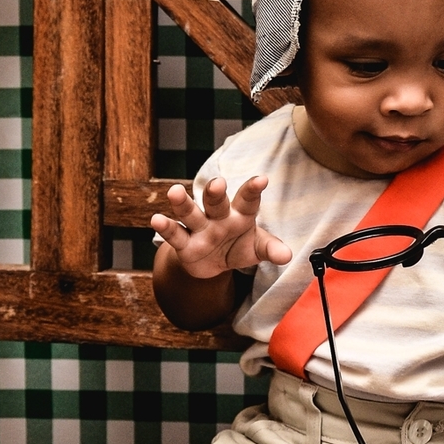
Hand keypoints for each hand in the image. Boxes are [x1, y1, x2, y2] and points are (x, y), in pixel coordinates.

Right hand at [151, 175, 291, 280]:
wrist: (214, 264)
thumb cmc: (238, 246)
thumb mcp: (256, 249)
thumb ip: (270, 249)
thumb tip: (287, 256)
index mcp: (240, 214)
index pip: (247, 200)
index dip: (253, 189)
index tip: (262, 179)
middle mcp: (218, 216)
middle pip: (216, 202)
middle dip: (215, 193)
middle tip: (217, 183)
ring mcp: (199, 228)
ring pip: (190, 212)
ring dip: (182, 202)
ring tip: (174, 191)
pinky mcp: (184, 243)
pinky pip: (174, 234)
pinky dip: (165, 227)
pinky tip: (156, 219)